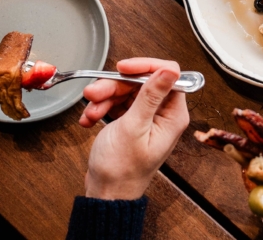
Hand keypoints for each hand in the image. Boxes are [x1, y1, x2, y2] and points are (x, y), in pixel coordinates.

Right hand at [79, 58, 189, 200]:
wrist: (106, 194)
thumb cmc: (122, 170)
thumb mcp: (134, 127)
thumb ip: (150, 96)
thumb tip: (170, 70)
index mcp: (173, 115)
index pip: (168, 75)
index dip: (144, 67)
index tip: (123, 68)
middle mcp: (162, 114)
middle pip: (140, 82)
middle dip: (114, 86)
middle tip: (94, 93)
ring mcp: (146, 118)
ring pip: (125, 91)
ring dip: (103, 99)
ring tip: (91, 113)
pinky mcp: (130, 122)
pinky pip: (115, 103)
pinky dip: (100, 109)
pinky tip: (89, 120)